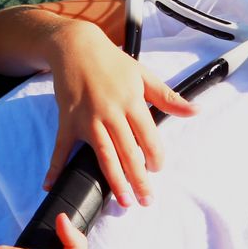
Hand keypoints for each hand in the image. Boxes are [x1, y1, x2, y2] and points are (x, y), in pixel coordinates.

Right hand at [45, 21, 196, 206]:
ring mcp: (87, 119)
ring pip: (103, 155)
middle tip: (146, 201)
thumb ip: (169, 98)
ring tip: (124, 201)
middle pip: (128, 153)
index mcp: (132, 103)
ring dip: (114, 180)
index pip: (149, 138)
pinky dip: (54, 167)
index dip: (156, 158)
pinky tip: (51, 185)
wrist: (75, 46)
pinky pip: (61, 148)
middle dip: (140, 180)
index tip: (157, 170)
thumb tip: (196, 110)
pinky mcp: (67, 121)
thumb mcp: (144, 75)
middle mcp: (111, 113)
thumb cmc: (112, 62)